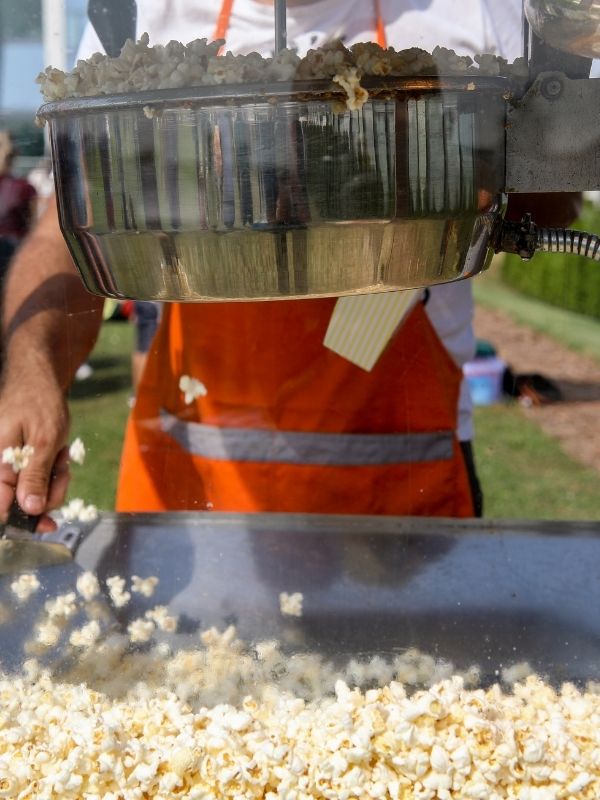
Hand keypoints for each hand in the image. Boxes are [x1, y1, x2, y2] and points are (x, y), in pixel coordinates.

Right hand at [0, 369, 70, 531]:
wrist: (38, 378)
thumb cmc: (39, 403)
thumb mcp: (45, 441)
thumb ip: (36, 477)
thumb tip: (30, 509)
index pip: (3, 507)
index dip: (27, 520)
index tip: (50, 524)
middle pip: (23, 502)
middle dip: (50, 491)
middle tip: (63, 468)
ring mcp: (9, 464)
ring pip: (34, 491)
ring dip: (55, 478)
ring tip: (61, 453)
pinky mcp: (21, 461)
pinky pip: (38, 477)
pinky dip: (53, 470)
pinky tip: (59, 452)